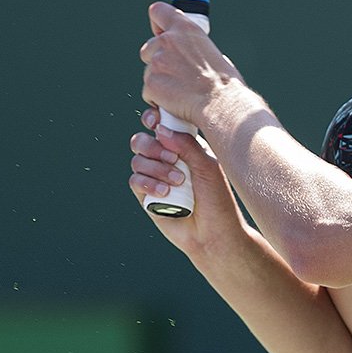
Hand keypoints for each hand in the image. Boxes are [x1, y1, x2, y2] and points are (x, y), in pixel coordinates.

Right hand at [129, 107, 247, 253]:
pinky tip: (165, 192)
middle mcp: (167, 159)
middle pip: (142, 140)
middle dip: (153, 146)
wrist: (213, 233)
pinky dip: (148, 183)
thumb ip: (186, 145)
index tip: (156, 121)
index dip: (153, 119)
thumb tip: (160, 129)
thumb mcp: (207, 166)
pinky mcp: (146, 195)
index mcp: (184, 147)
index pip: (161, 125)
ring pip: (137, 159)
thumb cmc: (217, 198)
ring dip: (156, 168)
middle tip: (173, 159)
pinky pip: (134, 180)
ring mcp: (155, 177)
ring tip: (177, 182)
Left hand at [139, 2, 243, 127]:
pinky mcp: (151, 83)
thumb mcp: (213, 52)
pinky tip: (175, 103)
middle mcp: (168, 41)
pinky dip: (158, 99)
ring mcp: (157, 62)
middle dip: (157, 60)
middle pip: (148, 47)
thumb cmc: (225, 83)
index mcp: (186, 29)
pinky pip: (148, 92)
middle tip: (176, 73)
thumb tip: (189, 58)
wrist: (221, 103)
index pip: (158, 11)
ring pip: (149, 72)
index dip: (158, 24)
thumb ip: (194, 49)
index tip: (161, 32)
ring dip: (160, 82)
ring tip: (181, 92)